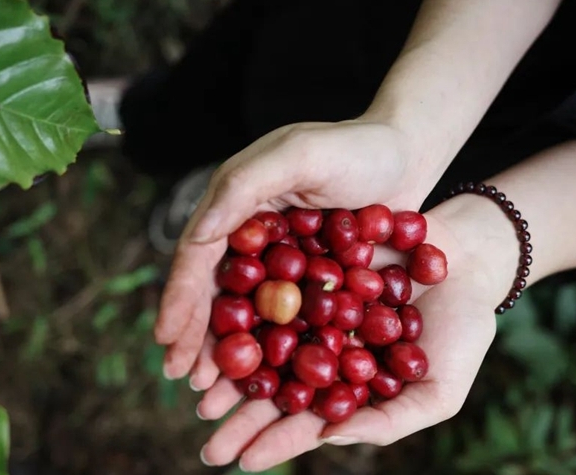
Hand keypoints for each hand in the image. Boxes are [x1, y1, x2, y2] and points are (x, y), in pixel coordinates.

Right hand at [155, 119, 443, 383]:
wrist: (408, 155)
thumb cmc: (356, 148)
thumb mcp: (299, 155)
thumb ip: (244, 185)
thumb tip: (197, 235)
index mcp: (236, 203)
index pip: (199, 254)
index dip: (181, 297)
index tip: (167, 338)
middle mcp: (251, 234)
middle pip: (216, 289)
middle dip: (196, 333)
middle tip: (183, 376)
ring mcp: (280, 259)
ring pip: (246, 309)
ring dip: (226, 347)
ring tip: (210, 389)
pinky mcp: (311, 277)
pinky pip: (284, 315)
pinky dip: (269, 345)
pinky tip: (262, 376)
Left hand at [195, 198, 520, 470]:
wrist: (470, 258)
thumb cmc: (463, 329)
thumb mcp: (438, 390)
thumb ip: (390, 420)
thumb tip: (331, 437)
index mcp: (350, 383)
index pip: (308, 419)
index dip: (278, 441)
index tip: (243, 463)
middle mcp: (324, 348)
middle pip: (277, 386)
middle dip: (242, 417)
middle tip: (208, 445)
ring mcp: (315, 308)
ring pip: (266, 341)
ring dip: (233, 369)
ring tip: (200, 392)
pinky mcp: (312, 266)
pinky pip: (275, 289)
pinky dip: (248, 306)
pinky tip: (219, 324)